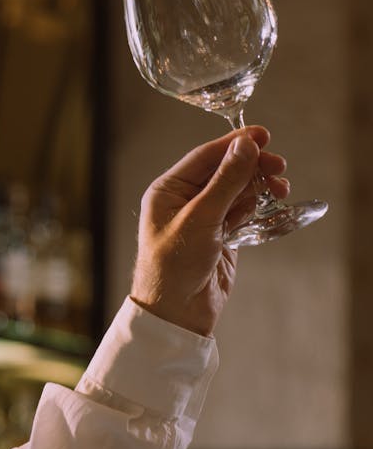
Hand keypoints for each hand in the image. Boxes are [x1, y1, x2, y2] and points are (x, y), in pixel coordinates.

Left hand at [130, 127, 288, 335]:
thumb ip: (226, 181)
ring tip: (279, 186)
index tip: (263, 135)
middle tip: (279, 166)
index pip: (205, 156)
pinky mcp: (221, 236)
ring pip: (237, 191)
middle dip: (252, 166)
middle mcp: (184, 200)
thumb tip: (245, 146)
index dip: (235, 143)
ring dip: (258, 185)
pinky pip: (242, 211)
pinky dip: (257, 205)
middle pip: (224, 171)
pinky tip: (270, 203)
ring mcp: (204, 218)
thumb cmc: (174, 265)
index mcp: (168, 190)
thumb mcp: (201, 218)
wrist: (177, 313)